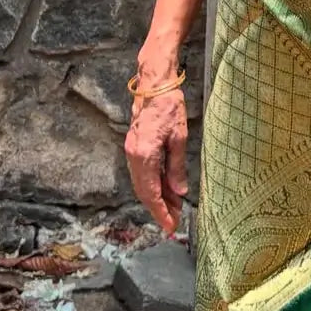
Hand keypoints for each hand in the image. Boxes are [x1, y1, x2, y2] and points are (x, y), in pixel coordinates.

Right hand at [124, 89, 188, 233]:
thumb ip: (176, 167)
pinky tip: (166, 188)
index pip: (151, 192)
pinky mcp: (133, 146)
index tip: (170, 226)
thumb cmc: (169, 106)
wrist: (154, 85)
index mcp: (144, 155)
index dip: (161, 212)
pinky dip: (153, 183)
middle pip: (144, 192)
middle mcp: (133, 156)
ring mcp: (131, 151)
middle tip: (173, 221)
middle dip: (159, 208)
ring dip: (157, 197)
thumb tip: (179, 192)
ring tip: (174, 207)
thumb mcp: (179, 137)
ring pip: (142, 184)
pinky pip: (142, 173)